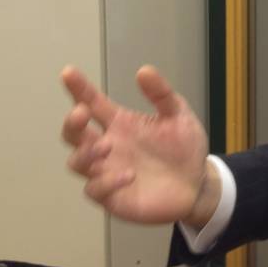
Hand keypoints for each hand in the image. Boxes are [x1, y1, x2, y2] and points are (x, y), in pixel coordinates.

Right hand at [60, 65, 217, 226]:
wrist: (198, 183)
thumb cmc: (184, 148)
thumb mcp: (178, 115)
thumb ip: (161, 94)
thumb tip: (144, 70)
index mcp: (120, 123)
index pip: (92, 102)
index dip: (79, 88)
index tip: (69, 72)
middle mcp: (107, 146)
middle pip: (73, 134)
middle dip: (71, 123)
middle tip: (81, 113)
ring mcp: (106, 172)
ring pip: (76, 162)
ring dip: (85, 153)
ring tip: (106, 146)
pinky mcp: (113, 196)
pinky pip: (96, 190)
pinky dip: (107, 182)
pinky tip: (129, 175)